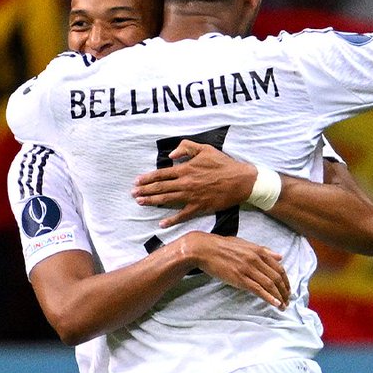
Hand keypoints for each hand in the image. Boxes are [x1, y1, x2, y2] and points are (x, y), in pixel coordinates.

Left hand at [133, 140, 256, 228]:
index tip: (137, 181)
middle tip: (133, 194)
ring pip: (167, 200)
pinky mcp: (199, 207)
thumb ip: (186, 148)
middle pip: (160, 187)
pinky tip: (161, 224)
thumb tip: (170, 155)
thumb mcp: (205, 149)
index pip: (161, 174)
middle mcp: (185, 183)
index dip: (147, 178)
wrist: (240, 180)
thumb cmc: (223, 164)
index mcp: (185, 169)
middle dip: (145, 190)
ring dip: (152, 201)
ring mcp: (191, 197)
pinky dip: (171, 220)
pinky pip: (182, 215)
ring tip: (140, 202)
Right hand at [181, 232, 290, 310]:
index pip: (279, 268)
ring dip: (279, 297)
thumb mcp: (246, 244)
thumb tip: (280, 256)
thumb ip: (264, 250)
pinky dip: (269, 297)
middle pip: (277, 278)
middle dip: (284, 291)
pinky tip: (275, 304)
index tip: (287, 289)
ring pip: (270, 285)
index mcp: (259, 251)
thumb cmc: (223, 246)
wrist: (205, 249)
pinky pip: (258, 289)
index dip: (286, 280)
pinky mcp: (239, 278)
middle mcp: (256, 259)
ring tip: (283, 306)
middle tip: (287, 300)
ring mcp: (248, 269)